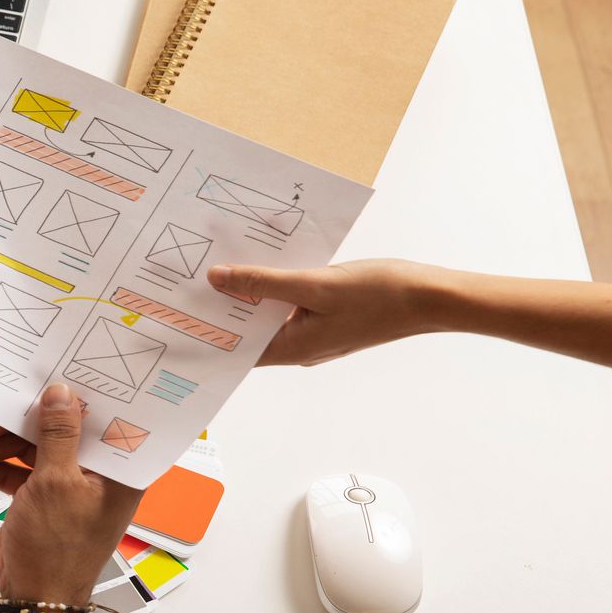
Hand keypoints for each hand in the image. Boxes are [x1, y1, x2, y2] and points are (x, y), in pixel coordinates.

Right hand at [0, 383, 142, 603]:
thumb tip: (61, 391)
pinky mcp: (35, 498)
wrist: (33, 600)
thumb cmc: (57, 548)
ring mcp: (60, 486)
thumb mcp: (56, 482)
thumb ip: (57, 434)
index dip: (67, 399)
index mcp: (113, 469)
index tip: (38, 381)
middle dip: (5, 435)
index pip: (94, 419)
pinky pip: (7, 476)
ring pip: (19, 452)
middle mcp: (91, 473)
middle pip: (46, 433)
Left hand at [207, 259, 444, 366]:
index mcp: (293, 349)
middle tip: (191, 281)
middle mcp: (301, 347)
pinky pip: (293, 304)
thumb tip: (216, 280)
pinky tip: (267, 263)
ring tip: (221, 267)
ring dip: (252, 293)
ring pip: (272, 314)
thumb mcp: (313, 283)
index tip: (179, 315)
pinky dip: (277, 287)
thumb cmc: (378, 294)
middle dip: (225, 307)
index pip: (236, 350)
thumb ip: (262, 282)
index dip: (207, 333)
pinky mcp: (331, 317)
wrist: (432, 297)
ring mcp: (317, 333)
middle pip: (251, 330)